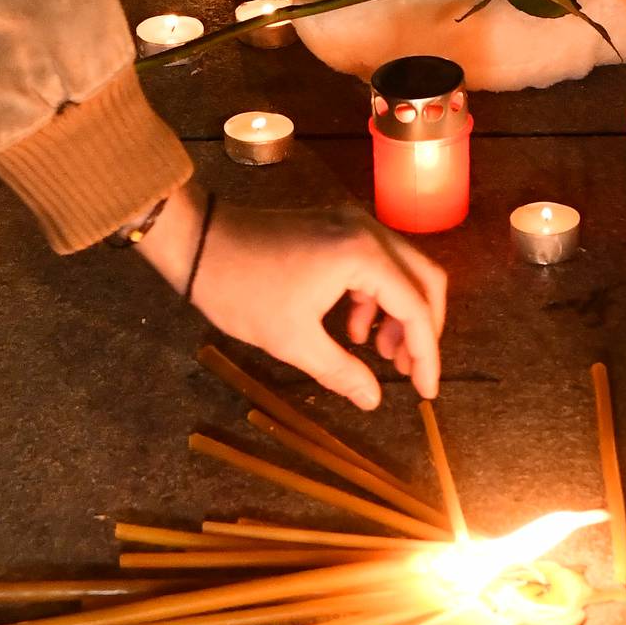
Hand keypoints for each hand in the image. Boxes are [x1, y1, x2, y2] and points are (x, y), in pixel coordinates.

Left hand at [137, 185, 444, 408]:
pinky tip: (353, 329)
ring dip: (399, 313)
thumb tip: (372, 400)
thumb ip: (340, 371)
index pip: (415, 306)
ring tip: (380, 354)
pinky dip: (376, 298)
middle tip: (409, 370)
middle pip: (424, 279)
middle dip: (421, 329)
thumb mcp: (292, 340)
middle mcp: (367, 231)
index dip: (426, 353)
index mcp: (362, 255)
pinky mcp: (336, 227)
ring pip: (402, 271)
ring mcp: (352, 224)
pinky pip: (377, 264)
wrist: (199, 242)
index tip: (425, 392)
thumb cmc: (241, 291)